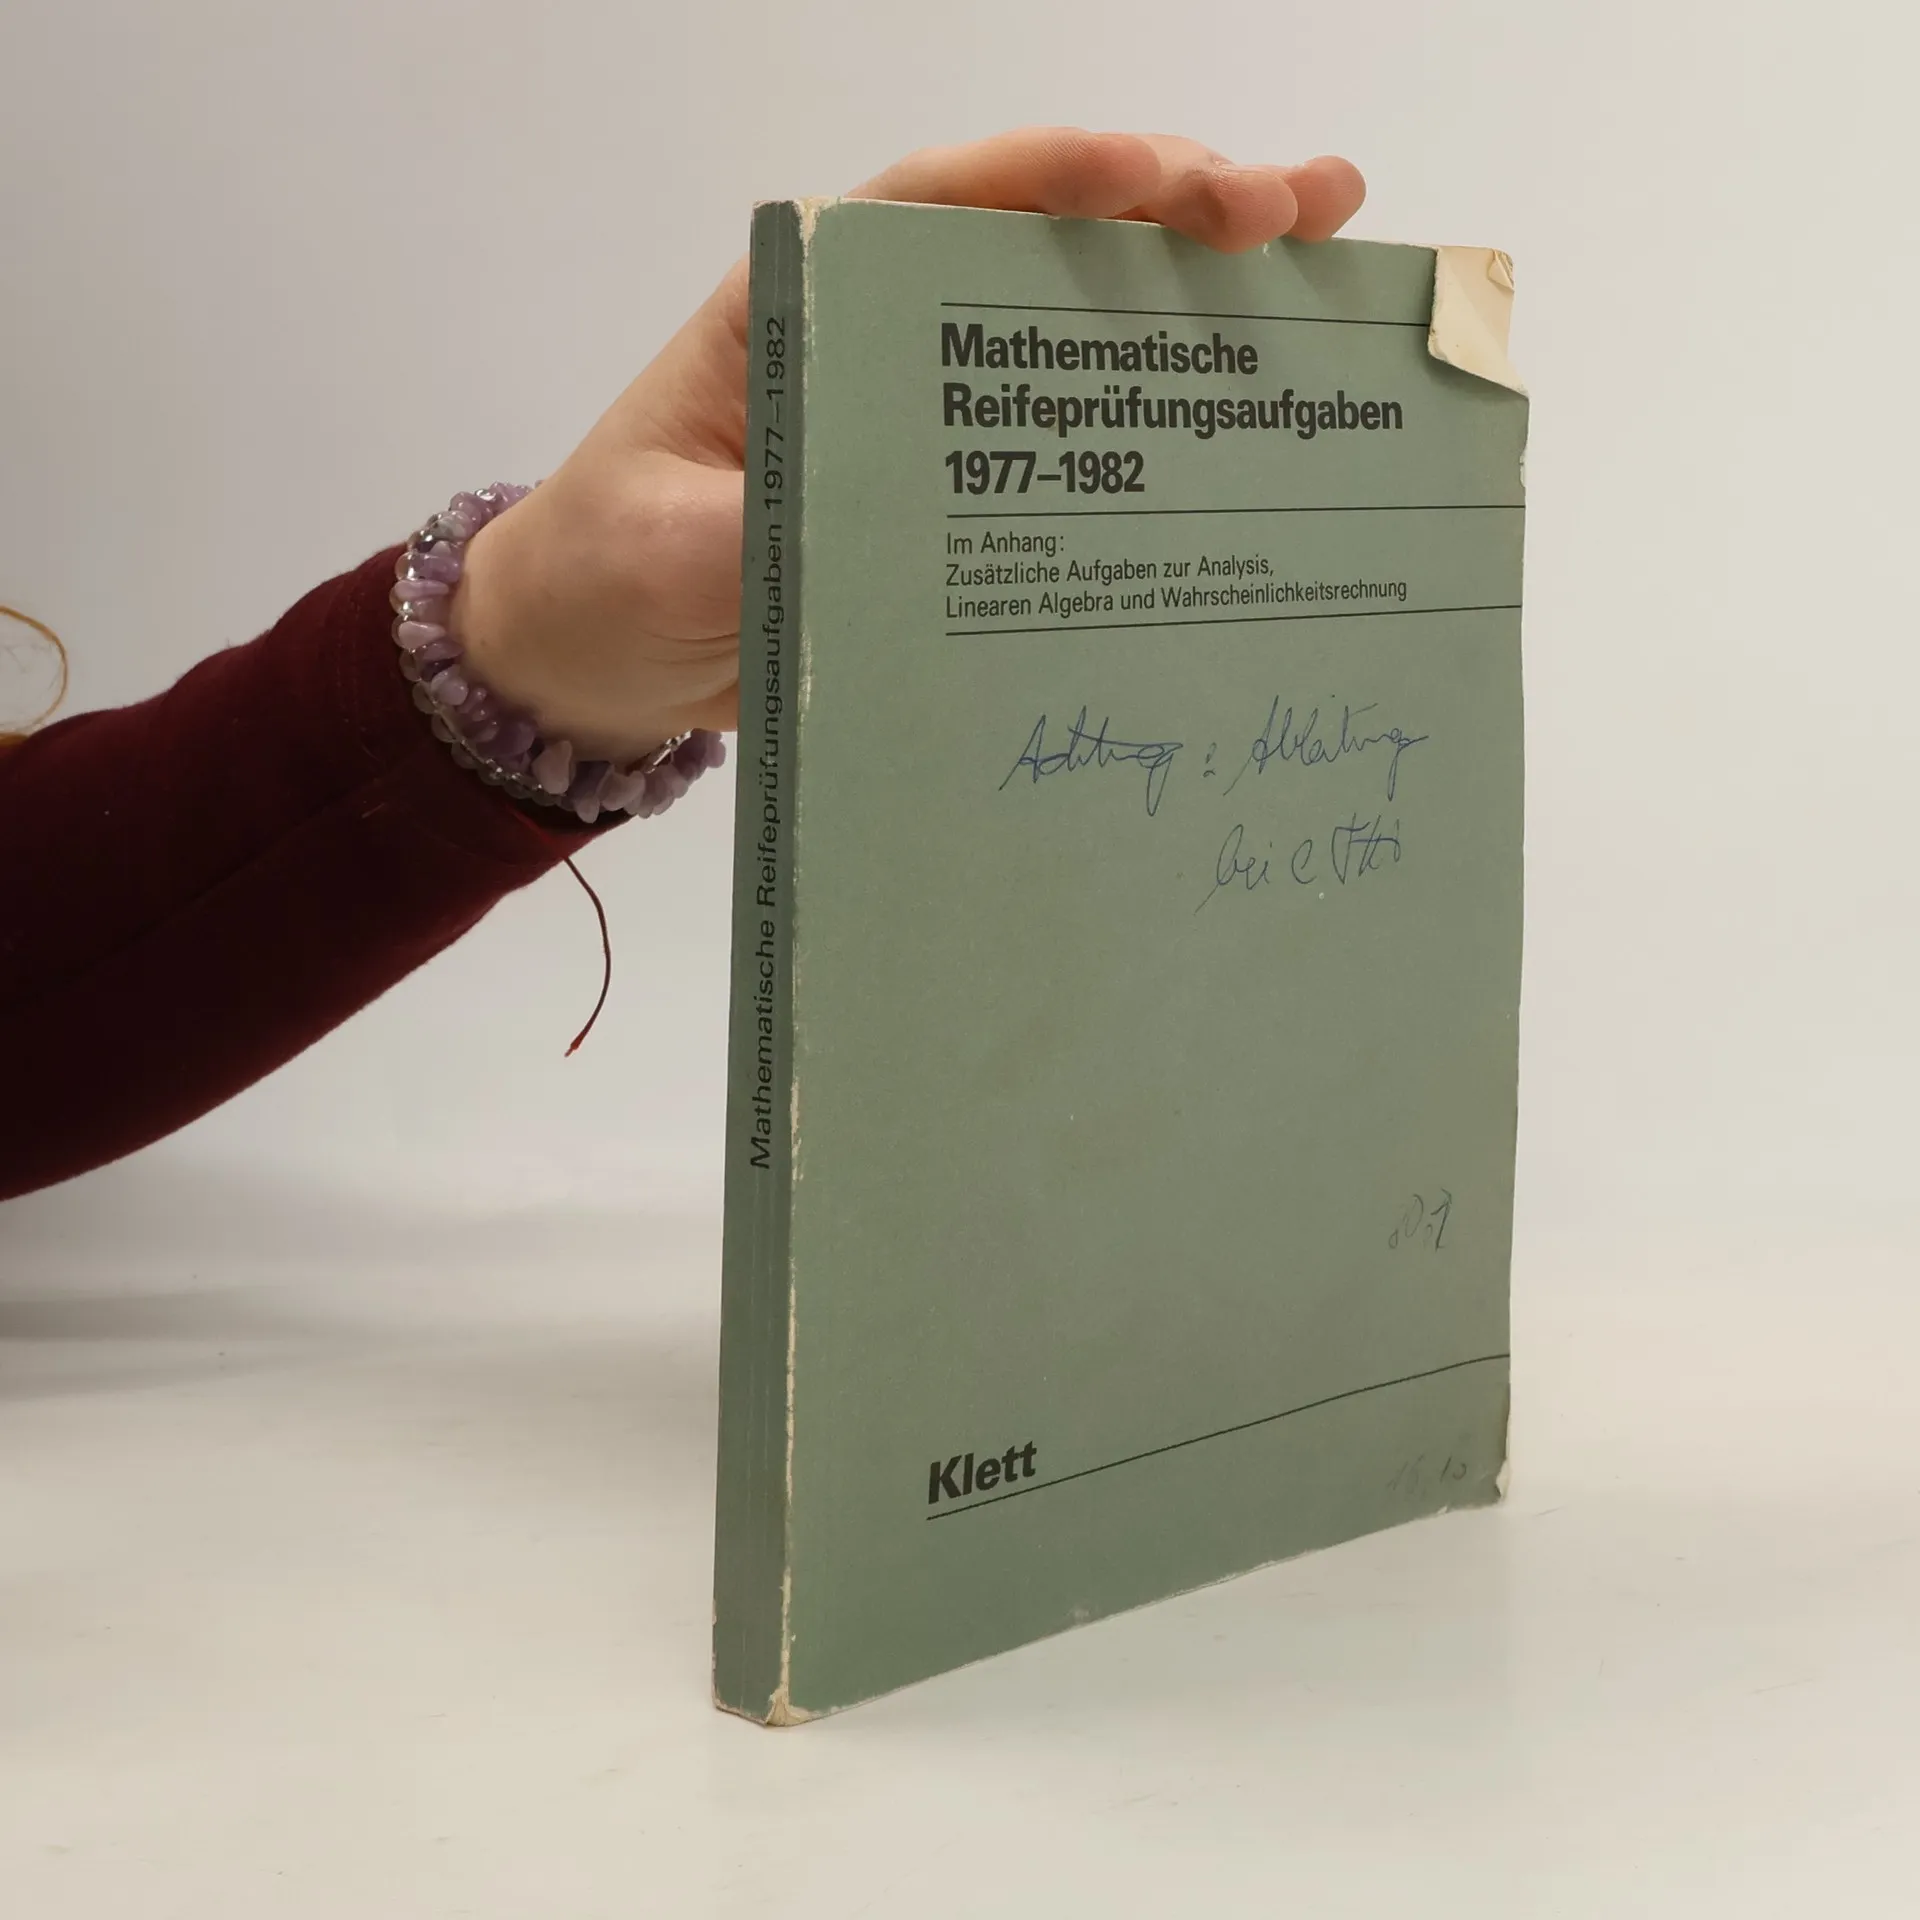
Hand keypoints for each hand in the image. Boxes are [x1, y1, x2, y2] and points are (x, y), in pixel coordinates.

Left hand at [453, 129, 1365, 759]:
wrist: (590, 654)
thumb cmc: (608, 574)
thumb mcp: (670, 552)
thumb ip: (765, 530)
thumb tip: (885, 531)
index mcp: (806, 304)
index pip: (943, 202)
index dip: (1063, 178)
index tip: (1168, 180)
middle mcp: (884, 336)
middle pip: (1044, 245)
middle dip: (1179, 212)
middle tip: (1309, 207)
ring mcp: (930, 415)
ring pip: (1079, 332)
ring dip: (1200, 299)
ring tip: (1329, 265)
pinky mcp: (957, 496)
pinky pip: (1075, 445)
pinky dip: (1163, 423)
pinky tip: (1255, 416)